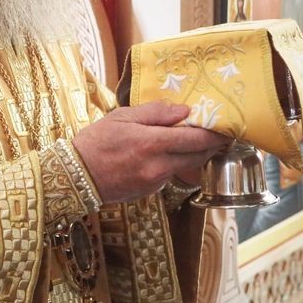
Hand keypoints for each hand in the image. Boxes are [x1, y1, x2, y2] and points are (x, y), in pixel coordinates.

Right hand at [72, 102, 230, 203]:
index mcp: (152, 143)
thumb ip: (154, 112)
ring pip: (187, 166)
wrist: (76, 175)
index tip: (226, 125)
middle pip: (198, 156)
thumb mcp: (121, 117)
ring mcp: (156, 181)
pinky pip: (171, 174)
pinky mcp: (150, 191)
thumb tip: (183, 111)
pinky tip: (166, 154)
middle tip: (219, 133)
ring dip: (196, 154)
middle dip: (211, 144)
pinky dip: (175, 163)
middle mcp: (159, 165)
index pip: (196, 139)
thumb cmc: (95, 140)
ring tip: (196, 141)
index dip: (215, 133)